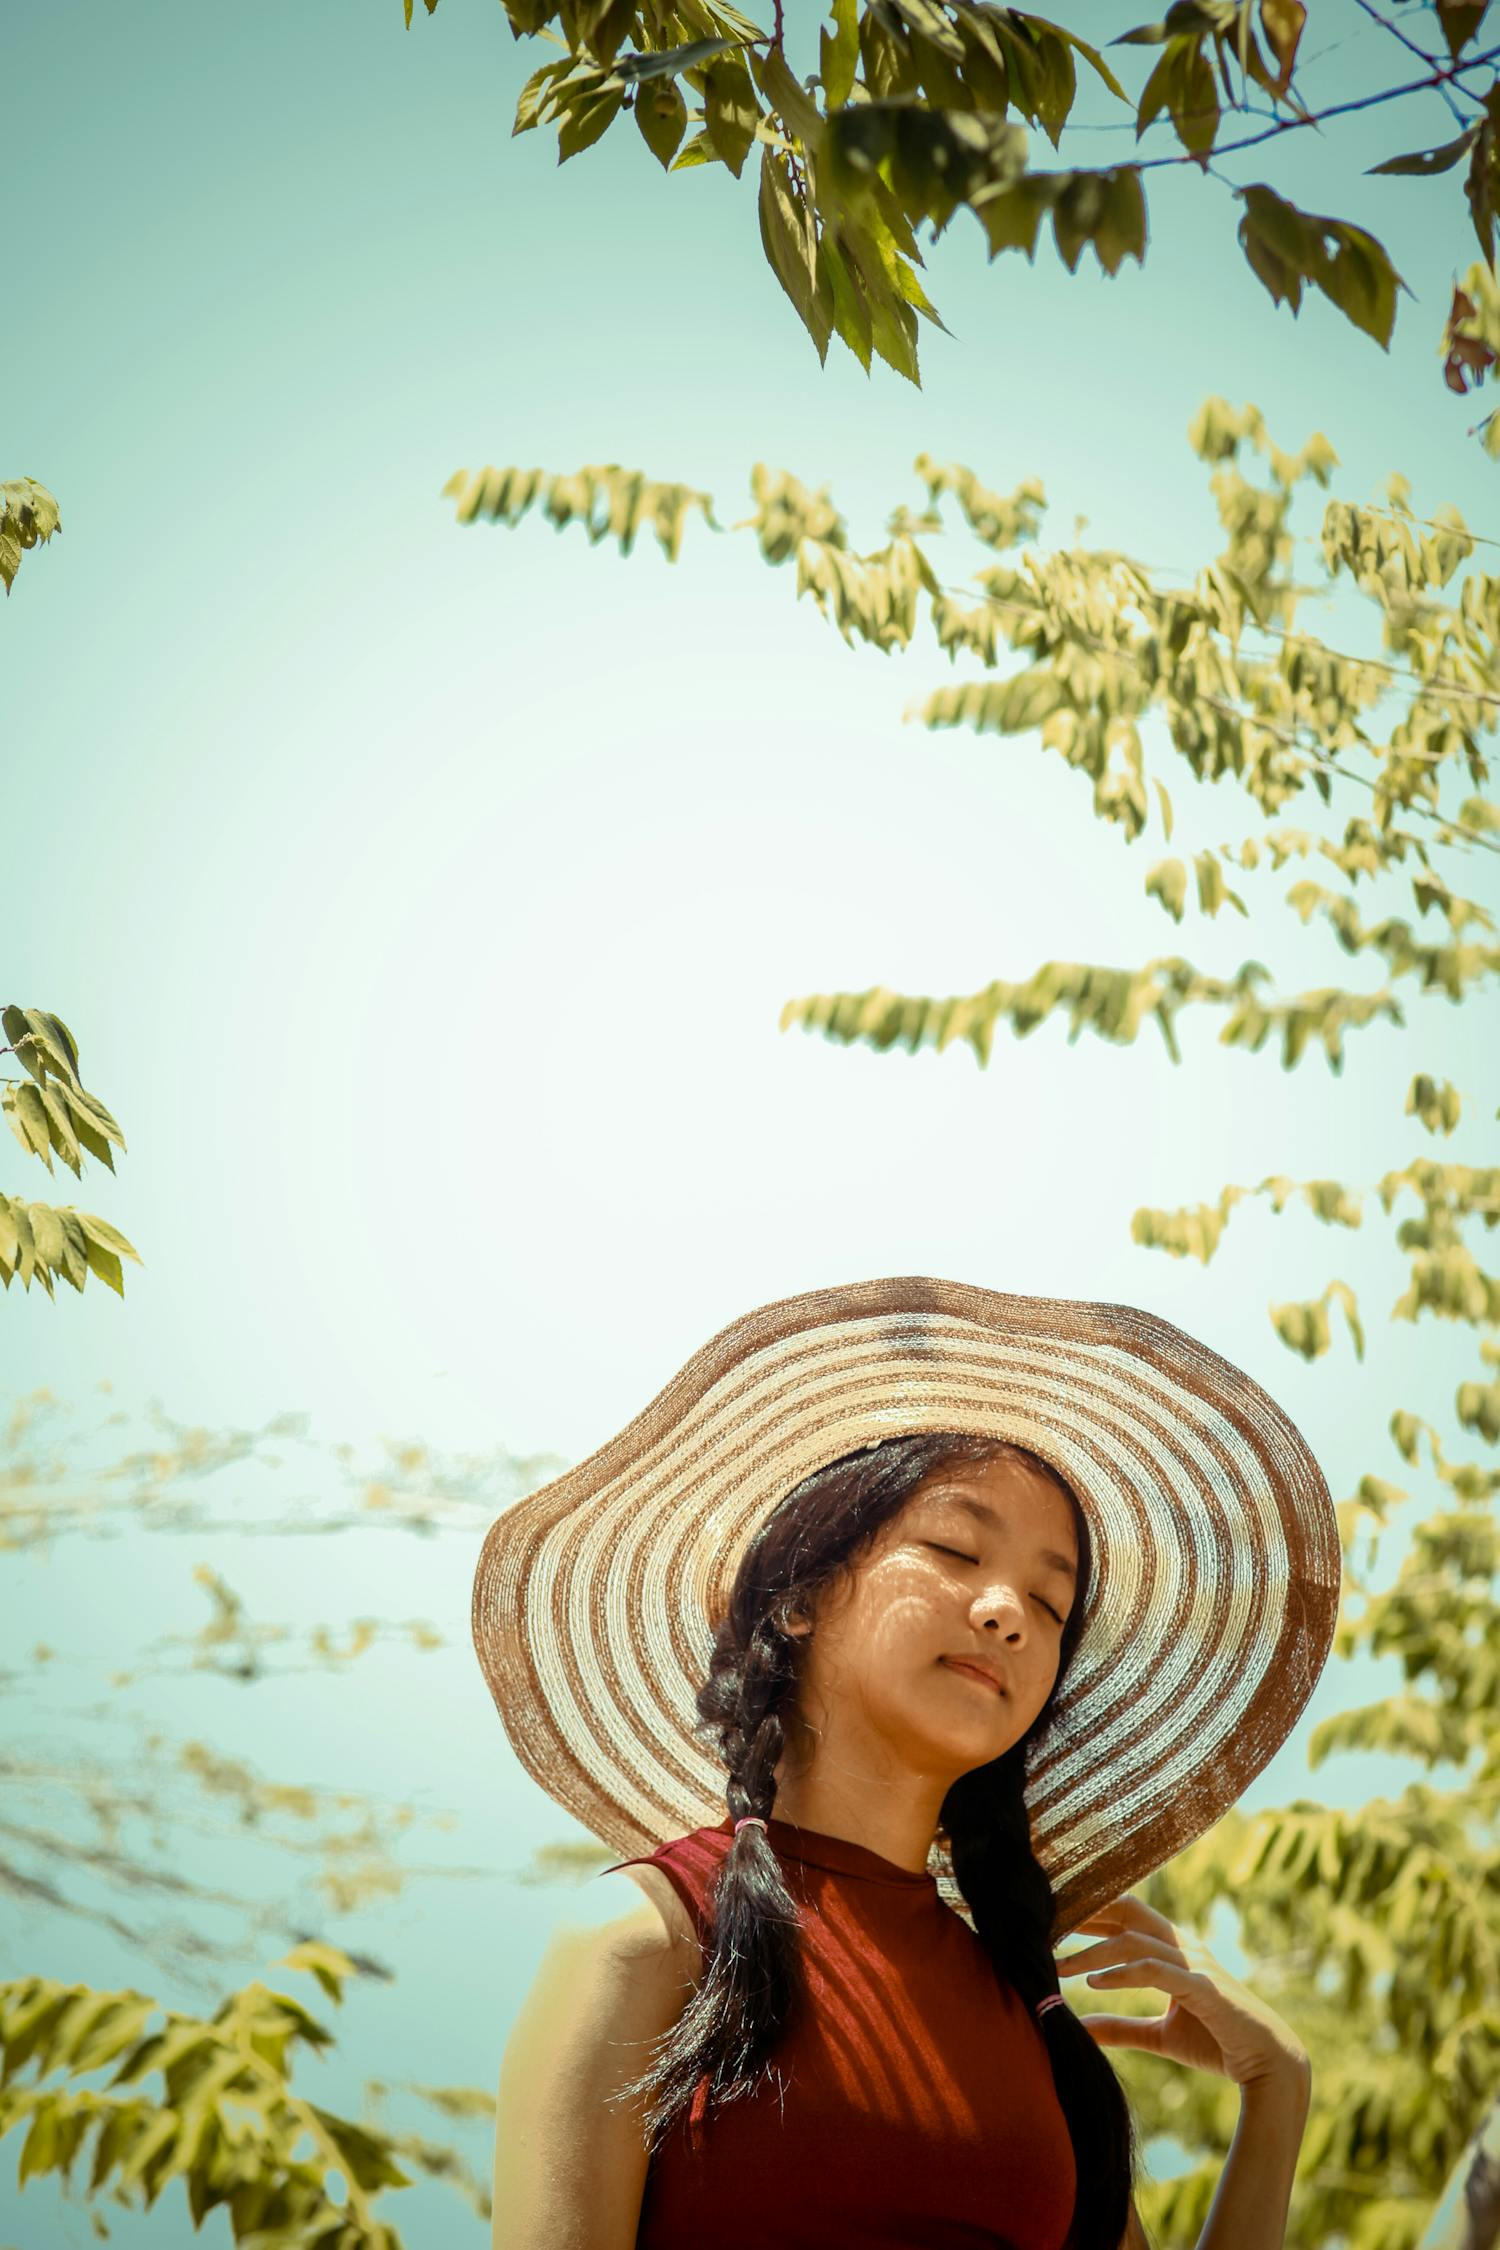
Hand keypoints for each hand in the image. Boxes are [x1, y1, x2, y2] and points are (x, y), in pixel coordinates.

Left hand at [1056, 1892, 1311, 2091]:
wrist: (1267, 2066)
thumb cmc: (1217, 2044)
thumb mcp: (1160, 2036)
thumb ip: (1123, 2028)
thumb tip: (1082, 2026)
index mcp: (1174, 1949)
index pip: (1125, 1914)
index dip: (1089, 1911)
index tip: (1051, 1918)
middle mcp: (1183, 1946)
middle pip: (1126, 1911)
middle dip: (1084, 1915)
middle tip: (1044, 1924)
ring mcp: (1194, 1963)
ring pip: (1132, 1940)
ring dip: (1092, 1953)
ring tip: (1059, 1967)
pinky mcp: (1202, 1987)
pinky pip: (1154, 1970)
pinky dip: (1121, 1973)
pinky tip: (1095, 1985)